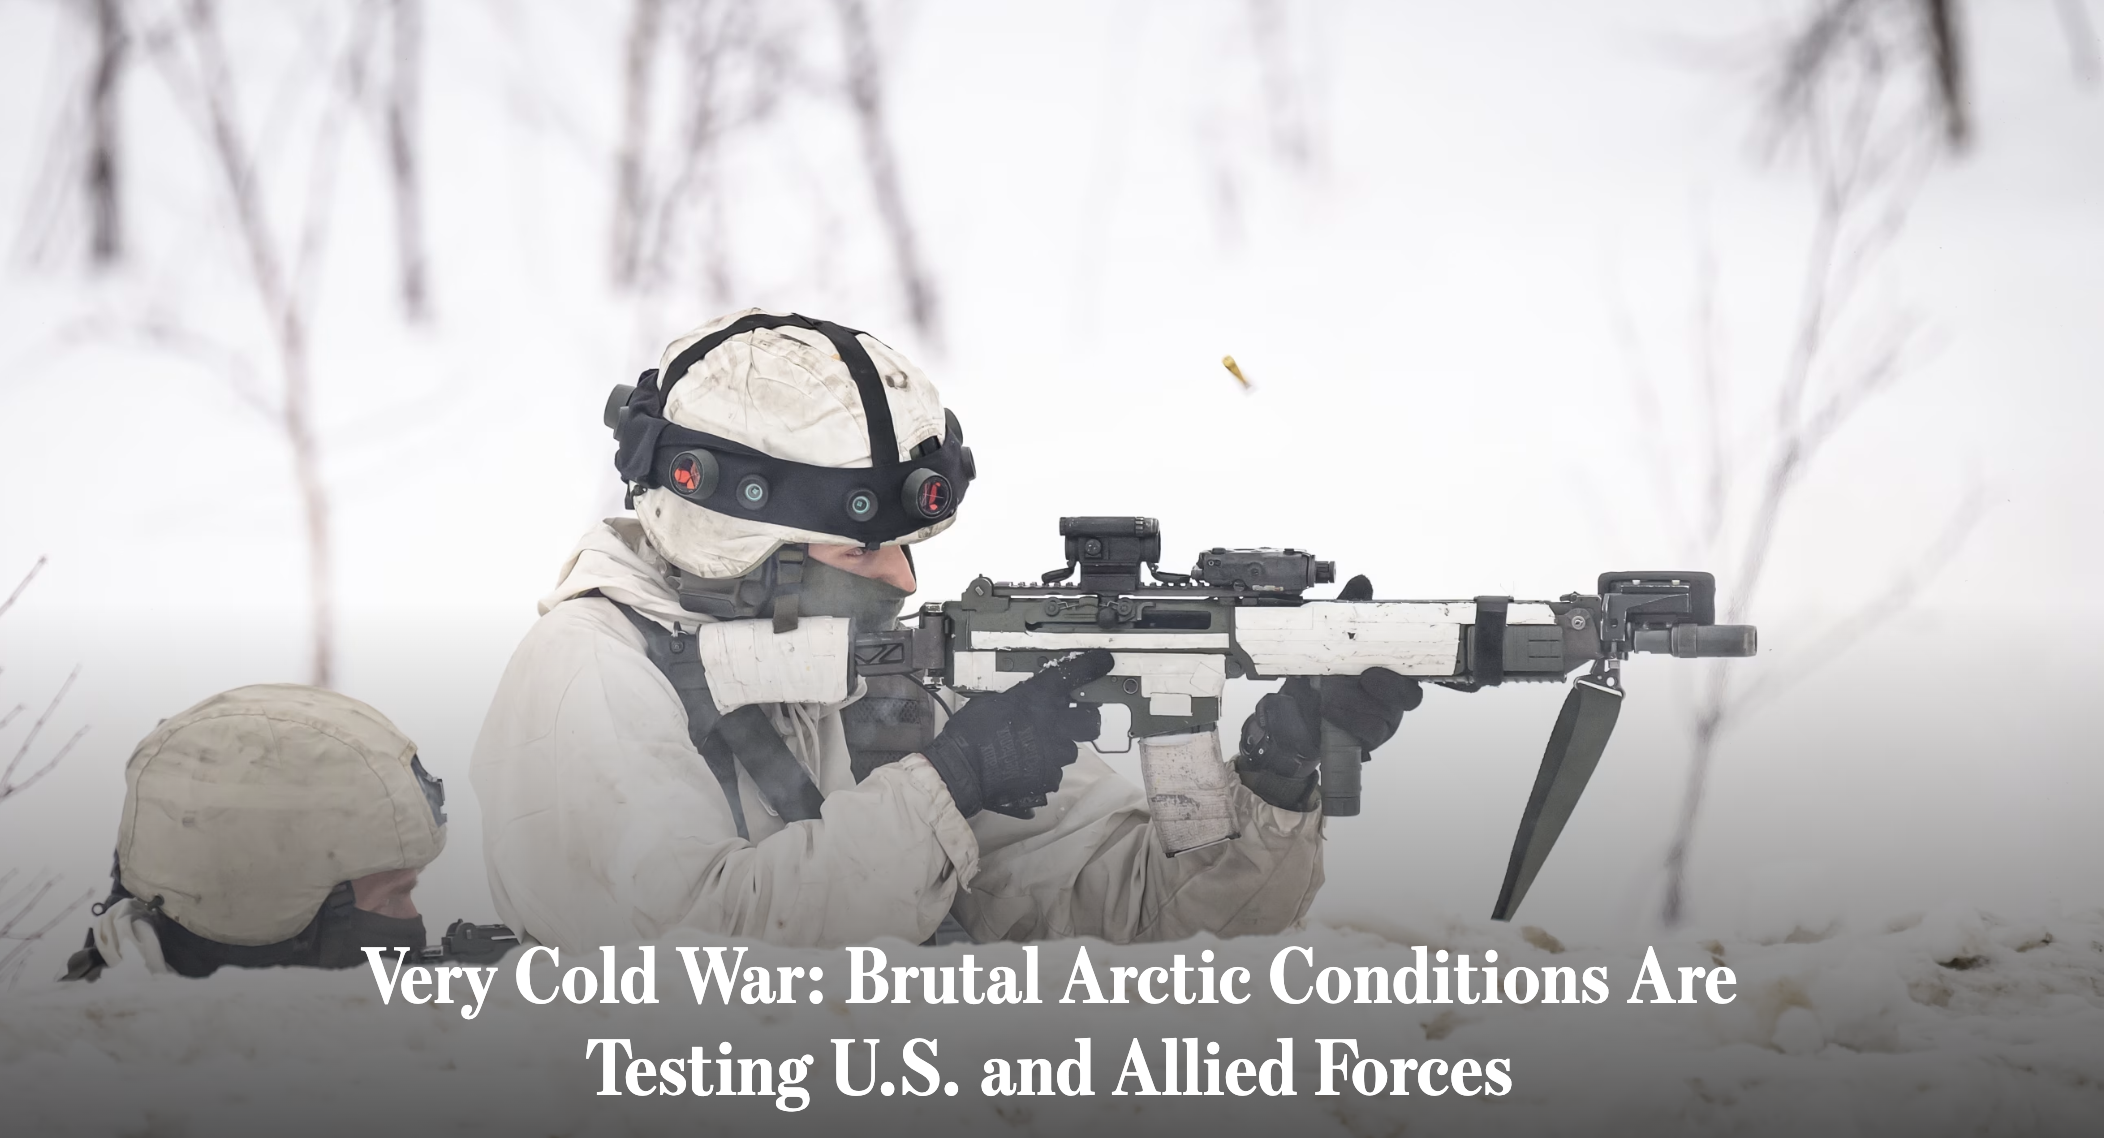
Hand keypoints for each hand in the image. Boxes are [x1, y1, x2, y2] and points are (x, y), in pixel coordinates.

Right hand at [921, 649, 1113, 818]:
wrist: (964, 768)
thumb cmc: (971, 732)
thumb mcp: (994, 702)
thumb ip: (1017, 701)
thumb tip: (1020, 704)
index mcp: (1037, 697)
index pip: (1073, 674)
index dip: (1092, 666)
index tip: (1103, 662)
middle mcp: (1053, 723)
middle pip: (1090, 721)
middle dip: (1084, 721)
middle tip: (1070, 721)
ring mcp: (1053, 752)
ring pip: (1069, 749)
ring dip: (1057, 748)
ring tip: (1033, 749)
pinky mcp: (1048, 777)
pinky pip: (1054, 772)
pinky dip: (1043, 769)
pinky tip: (1024, 767)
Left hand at [1235, 575, 1423, 808]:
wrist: (1289, 717)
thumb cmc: (1316, 677)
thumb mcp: (1327, 640)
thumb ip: (1347, 612)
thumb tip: (1362, 582)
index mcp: (1389, 672)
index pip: (1416, 669)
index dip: (1412, 664)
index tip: (1389, 659)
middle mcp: (1391, 700)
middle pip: (1409, 697)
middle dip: (1387, 686)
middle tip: (1364, 676)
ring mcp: (1380, 723)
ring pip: (1383, 716)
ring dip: (1354, 702)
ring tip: (1329, 693)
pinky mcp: (1365, 742)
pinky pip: (1367, 733)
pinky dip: (1346, 719)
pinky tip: (1328, 710)